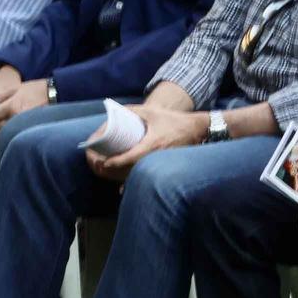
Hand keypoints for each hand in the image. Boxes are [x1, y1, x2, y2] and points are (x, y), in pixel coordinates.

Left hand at [0, 75, 48, 140]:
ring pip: (1, 137)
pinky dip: (5, 138)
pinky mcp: (28, 130)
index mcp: (11, 106)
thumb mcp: (15, 89)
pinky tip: (5, 135)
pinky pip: (12, 137)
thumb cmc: (35, 90)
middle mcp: (16, 118)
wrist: (55, 94)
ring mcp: (23, 126)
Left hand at [88, 105, 206, 181]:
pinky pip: (146, 176)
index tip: (105, 162)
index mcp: (152, 144)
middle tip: (101, 167)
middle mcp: (156, 157)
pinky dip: (134, 181)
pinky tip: (122, 188)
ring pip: (139, 175)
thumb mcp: (152, 112)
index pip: (131, 156)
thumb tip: (114, 111)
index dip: (117, 161)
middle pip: (132, 169)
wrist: (196, 130)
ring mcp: (160, 163)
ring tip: (108, 173)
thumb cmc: (173, 120)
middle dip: (115, 171)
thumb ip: (133, 110)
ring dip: (122, 177)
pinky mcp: (164, 167)